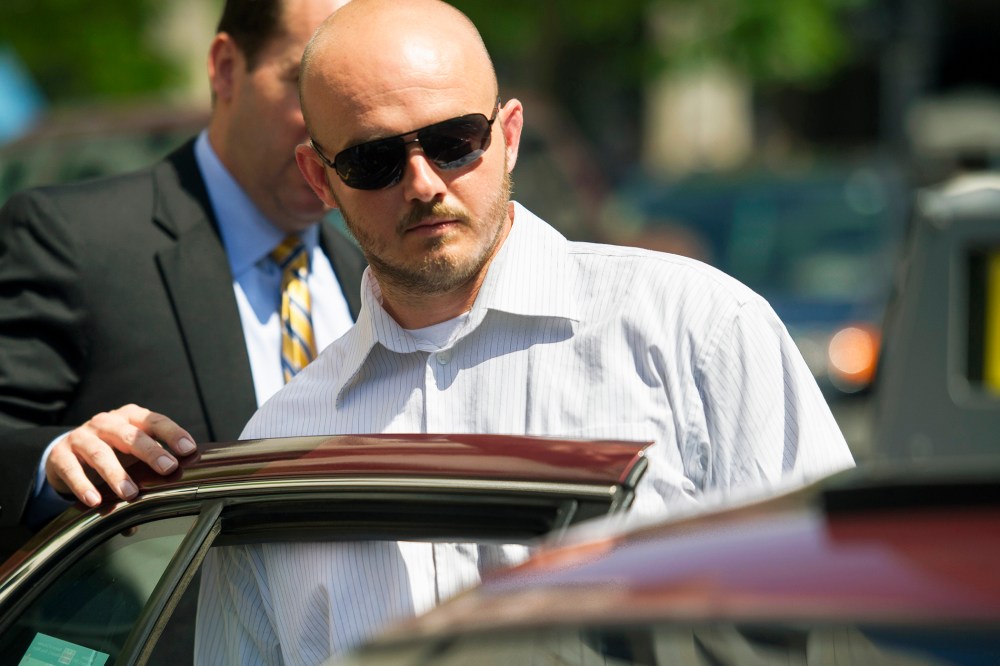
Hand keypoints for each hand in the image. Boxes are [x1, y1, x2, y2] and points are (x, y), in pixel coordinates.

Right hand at [45, 404, 196, 506]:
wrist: (67, 451)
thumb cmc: (113, 451)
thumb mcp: (133, 453)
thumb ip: (152, 468)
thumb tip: (171, 498)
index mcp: (130, 418)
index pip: (155, 421)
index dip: (173, 434)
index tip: (189, 449)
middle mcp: (106, 423)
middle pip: (130, 435)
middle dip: (151, 451)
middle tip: (168, 468)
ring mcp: (81, 436)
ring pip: (100, 453)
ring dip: (116, 474)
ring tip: (130, 494)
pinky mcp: (60, 454)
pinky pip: (71, 469)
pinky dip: (83, 485)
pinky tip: (95, 501)